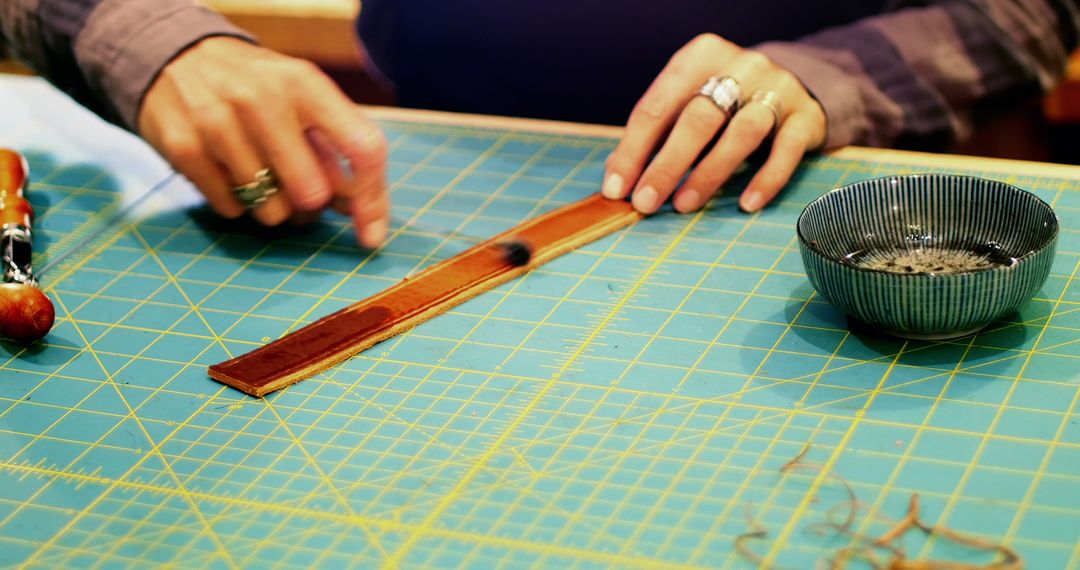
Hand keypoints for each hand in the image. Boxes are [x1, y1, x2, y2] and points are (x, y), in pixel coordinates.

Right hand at [138, 37, 388, 247]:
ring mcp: (219, 124)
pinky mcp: (186, 149)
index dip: (372, 200)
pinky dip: (238, 203)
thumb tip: (360, 210)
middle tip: (302, 193)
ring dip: (274, 207)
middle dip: (312, 206)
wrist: (174, 55)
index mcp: (306, 84)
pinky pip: (232, 210)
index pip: (362, 148)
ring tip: (261, 175)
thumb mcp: (302, 98)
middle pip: (312, 193)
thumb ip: (335, 148)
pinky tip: (229, 171)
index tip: (371, 235)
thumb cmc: (256, 86)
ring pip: (271, 211)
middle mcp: (263, 99)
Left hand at [603, 34, 826, 213]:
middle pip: (697, 118)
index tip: (617, 187)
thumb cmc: (727, 102)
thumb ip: (658, 135)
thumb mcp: (690, 103)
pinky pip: (786, 151)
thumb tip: (619, 179)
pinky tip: (746, 204)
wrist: (796, 85)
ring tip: (684, 205)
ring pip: (741, 132)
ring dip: (708, 173)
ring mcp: (778, 88)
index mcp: (700, 56)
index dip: (633, 149)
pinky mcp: (806, 116)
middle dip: (666, 165)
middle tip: (645, 201)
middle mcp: (740, 66)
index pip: (658, 106)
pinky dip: (765, 179)